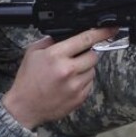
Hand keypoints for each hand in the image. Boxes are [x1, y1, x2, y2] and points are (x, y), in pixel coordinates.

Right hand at [2, 26, 117, 128]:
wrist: (25, 107)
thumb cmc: (28, 80)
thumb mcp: (33, 53)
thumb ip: (50, 41)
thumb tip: (67, 34)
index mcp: (56, 56)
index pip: (85, 39)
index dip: (101, 32)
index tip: (110, 29)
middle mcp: (68, 70)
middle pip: (93, 55)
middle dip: (86, 54)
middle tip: (74, 59)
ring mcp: (75, 86)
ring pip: (93, 70)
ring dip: (84, 69)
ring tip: (68, 74)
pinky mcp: (79, 98)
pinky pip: (90, 84)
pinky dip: (83, 82)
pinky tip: (69, 84)